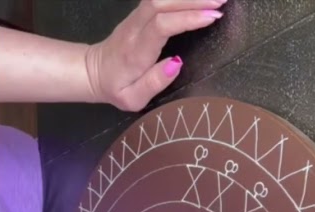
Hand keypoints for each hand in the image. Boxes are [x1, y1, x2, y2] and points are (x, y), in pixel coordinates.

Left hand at [85, 0, 226, 111]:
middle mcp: (135, 28)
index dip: (187, 18)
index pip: (161, 25)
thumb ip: (153, 83)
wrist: (93, 71)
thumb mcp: (132, 98)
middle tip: (222, 1)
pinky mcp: (139, 12)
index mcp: (136, 51)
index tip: (212, 18)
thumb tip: (176, 64)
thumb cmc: (117, 87)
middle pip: (162, 3)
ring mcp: (135, 16)